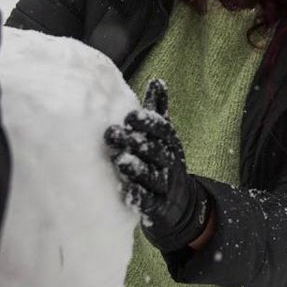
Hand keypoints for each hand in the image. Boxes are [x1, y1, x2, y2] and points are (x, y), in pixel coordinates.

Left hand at [104, 79, 211, 251]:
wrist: (176, 202)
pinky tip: (126, 192)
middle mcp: (169, 162)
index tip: (129, 116)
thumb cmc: (161, 159)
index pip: (162, 130)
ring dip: (136, 169)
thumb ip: (158, 110)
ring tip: (120, 161)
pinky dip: (138, 197)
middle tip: (110, 134)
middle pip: (154, 151)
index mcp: (169, 143)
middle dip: (134, 142)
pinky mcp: (156, 206)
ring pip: (151, 176)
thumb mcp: (163, 136)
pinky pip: (148, 201)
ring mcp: (164, 185)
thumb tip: (157, 80)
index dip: (148, 123)